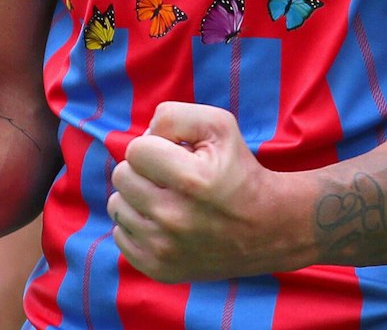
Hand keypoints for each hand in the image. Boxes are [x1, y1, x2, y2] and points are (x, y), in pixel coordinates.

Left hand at [109, 101, 312, 282]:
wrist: (269, 228)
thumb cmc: (239, 170)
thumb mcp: (218, 125)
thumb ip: (172, 116)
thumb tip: (141, 137)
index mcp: (192, 180)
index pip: (135, 149)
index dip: (154, 146)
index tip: (178, 156)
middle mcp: (175, 218)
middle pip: (121, 176)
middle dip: (144, 170)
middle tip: (172, 178)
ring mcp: (165, 249)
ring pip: (117, 205)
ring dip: (137, 197)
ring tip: (168, 199)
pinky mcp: (160, 270)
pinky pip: (120, 236)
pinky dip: (137, 225)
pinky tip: (163, 222)